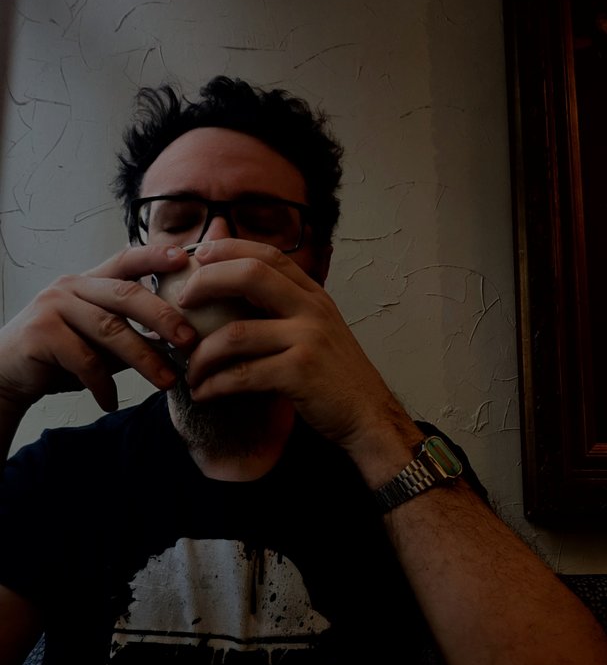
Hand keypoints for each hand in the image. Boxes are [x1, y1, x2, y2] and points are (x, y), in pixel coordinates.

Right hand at [0, 245, 197, 413]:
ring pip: (110, 330)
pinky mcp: (41, 334)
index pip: (125, 260)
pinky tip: (111, 402)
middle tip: (190, 340)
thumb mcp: (100, 342)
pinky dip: (103, 386)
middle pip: (126, 295)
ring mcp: (53, 307)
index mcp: (89, 282)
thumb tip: (183, 342)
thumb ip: (133, 334)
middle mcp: (71, 287)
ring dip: (144, 359)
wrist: (7, 373)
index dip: (155, 256)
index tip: (186, 259)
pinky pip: (85, 361)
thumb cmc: (61, 356)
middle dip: (163, 317)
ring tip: (167, 382)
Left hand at [181, 240, 416, 461]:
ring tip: (190, 371)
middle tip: (181, 305)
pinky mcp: (299, 374)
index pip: (268, 255)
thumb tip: (241, 287)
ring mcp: (307, 340)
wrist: (368, 415)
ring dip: (202, 355)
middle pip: (249, 276)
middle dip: (206, 284)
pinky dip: (215, 385)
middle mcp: (312, 310)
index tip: (199, 257)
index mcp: (314, 296)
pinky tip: (204, 393)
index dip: (229, 249)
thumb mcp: (319, 330)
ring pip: (235, 334)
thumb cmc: (335, 376)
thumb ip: (287, 308)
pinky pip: (242, 375)